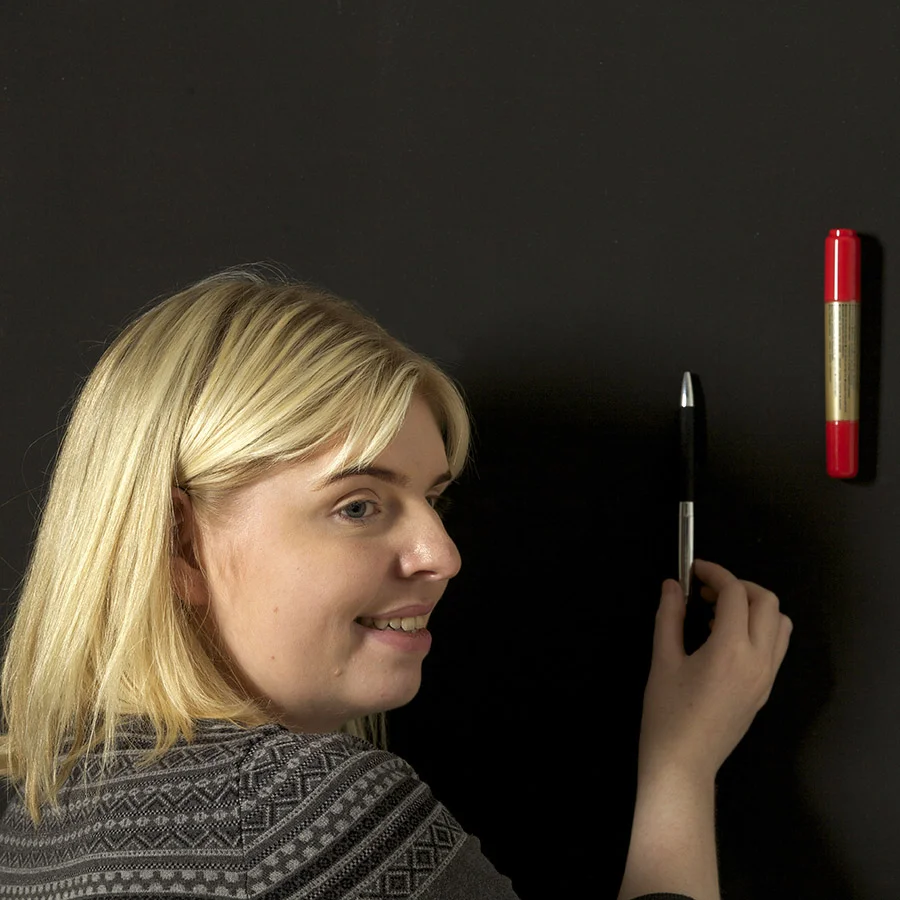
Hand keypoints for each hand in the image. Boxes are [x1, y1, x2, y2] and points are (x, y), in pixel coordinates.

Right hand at [637, 559, 791, 784]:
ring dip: (753, 607)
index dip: (715, 573)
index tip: (694, 571)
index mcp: (731, 650)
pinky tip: (723, 639)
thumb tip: (673, 586)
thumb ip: (669, 616)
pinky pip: (775, 647)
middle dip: (738, 586)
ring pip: (779, 624)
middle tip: (706, 591)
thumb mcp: (662, 660)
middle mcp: (758, 660)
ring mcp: (767, 677)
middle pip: (767, 602)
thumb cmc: (667, 714)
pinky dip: (757, 629)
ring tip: (718, 614)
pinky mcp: (765, 690)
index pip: (736, 594)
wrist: (683, 765)